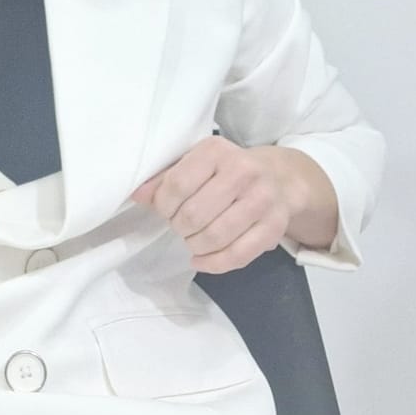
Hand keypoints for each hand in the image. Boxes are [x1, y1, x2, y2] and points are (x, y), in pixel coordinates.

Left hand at [130, 136, 290, 273]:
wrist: (278, 178)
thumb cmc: (225, 170)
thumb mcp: (195, 163)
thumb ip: (165, 178)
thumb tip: (137, 194)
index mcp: (216, 150)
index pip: (177, 185)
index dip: (163, 205)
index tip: (165, 210)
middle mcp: (243, 171)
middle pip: (194, 214)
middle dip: (179, 227)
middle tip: (180, 226)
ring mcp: (263, 199)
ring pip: (215, 237)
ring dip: (195, 245)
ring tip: (192, 240)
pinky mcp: (275, 226)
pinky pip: (238, 255)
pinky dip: (213, 264)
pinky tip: (201, 260)